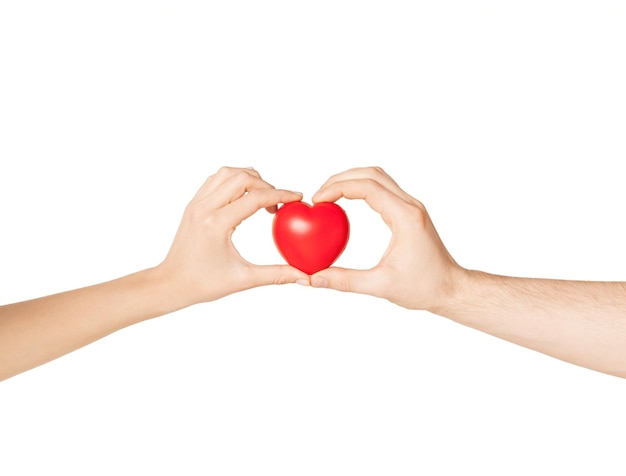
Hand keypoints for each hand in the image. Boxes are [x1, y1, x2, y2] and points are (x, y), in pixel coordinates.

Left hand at [158, 166, 307, 305]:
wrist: (171, 284)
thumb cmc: (203, 284)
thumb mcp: (243, 279)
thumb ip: (276, 275)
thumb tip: (304, 276)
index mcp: (217, 224)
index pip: (255, 198)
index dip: (281, 195)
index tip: (297, 198)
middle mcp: (204, 208)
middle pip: (242, 177)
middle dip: (266, 185)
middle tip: (279, 203)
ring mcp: (196, 204)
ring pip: (227, 173)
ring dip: (249, 179)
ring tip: (263, 198)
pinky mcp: (193, 205)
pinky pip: (215, 180)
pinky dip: (234, 181)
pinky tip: (244, 198)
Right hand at [310, 167, 465, 310]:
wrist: (451, 288)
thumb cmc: (423, 288)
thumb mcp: (381, 286)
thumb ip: (346, 281)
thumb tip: (314, 279)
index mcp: (405, 217)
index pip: (367, 187)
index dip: (337, 188)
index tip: (318, 200)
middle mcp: (410, 205)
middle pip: (371, 174)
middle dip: (341, 179)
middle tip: (319, 195)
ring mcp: (411, 207)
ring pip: (378, 177)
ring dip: (352, 180)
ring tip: (329, 195)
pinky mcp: (410, 212)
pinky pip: (383, 189)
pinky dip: (362, 189)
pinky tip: (347, 203)